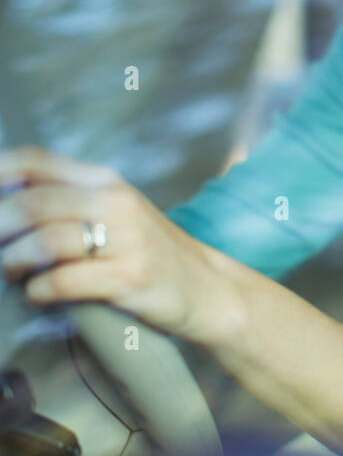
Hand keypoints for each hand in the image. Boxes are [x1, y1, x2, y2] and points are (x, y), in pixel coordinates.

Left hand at [0, 146, 235, 345]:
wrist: (208, 289)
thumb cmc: (151, 254)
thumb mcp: (118, 213)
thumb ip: (72, 202)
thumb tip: (7, 205)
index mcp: (106, 181)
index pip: (37, 161)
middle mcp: (116, 202)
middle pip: (34, 202)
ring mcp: (126, 240)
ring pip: (44, 241)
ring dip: (13, 261)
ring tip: (11, 272)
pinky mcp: (130, 278)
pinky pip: (64, 281)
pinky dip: (38, 290)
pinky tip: (38, 294)